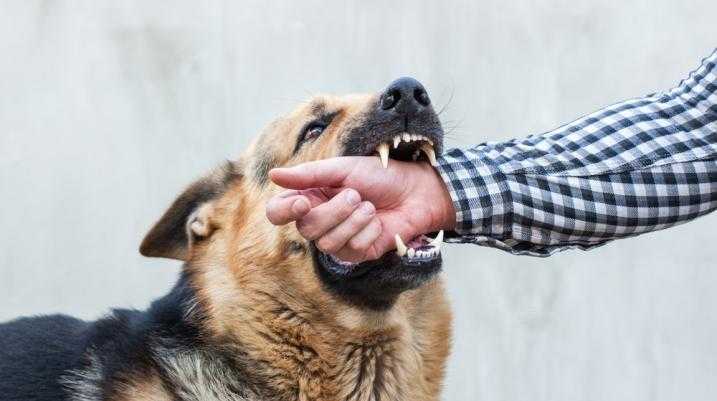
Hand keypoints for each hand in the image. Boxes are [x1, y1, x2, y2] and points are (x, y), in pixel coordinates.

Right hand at [266, 156, 454, 262]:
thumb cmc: (380, 176)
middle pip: (306, 228)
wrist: (416, 192)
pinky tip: (378, 223)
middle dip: (333, 211)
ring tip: (370, 207)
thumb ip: (309, 174)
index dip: (284, 211)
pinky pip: (351, 250)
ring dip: (353, 221)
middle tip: (356, 195)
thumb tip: (273, 174)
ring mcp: (337, 239)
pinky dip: (367, 232)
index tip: (304, 202)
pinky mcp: (357, 254)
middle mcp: (319, 220)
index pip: (278, 212)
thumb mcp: (343, 169)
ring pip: (327, 243)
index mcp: (310, 197)